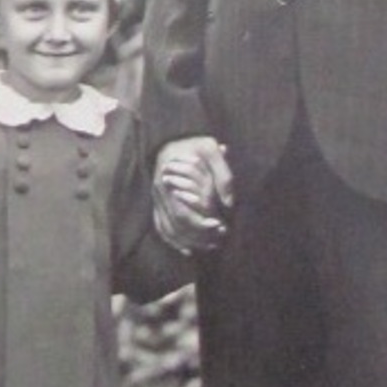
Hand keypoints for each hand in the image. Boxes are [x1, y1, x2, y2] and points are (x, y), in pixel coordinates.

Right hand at [153, 136, 233, 253]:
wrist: (172, 136)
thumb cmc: (193, 142)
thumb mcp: (211, 148)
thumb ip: (223, 173)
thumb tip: (229, 203)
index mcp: (171, 181)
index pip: (183, 212)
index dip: (201, 224)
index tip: (220, 226)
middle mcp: (160, 193)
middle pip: (176, 225)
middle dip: (198, 236)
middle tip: (219, 240)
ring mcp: (157, 199)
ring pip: (168, 229)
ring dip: (188, 242)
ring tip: (209, 246)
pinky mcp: (158, 203)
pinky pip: (161, 227)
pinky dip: (173, 241)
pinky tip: (188, 249)